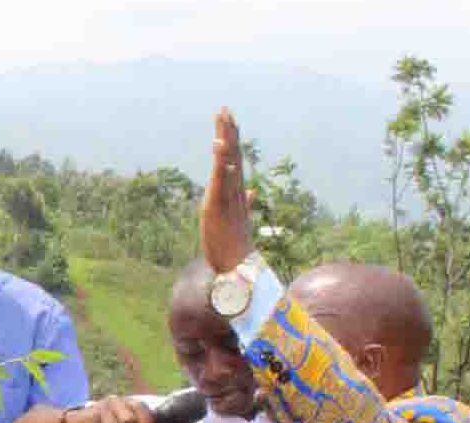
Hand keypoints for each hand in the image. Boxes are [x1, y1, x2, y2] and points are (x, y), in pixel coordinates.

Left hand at [200, 107, 253, 273]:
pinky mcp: (217, 204)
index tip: (230, 121)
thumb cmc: (237, 245)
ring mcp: (228, 197)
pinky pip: (220, 178)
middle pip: (234, 155)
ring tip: (223, 118)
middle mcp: (235, 191)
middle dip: (230, 132)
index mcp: (238, 193)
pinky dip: (219, 161)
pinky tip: (218, 144)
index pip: (235, 161)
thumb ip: (246, 203)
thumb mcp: (239, 219)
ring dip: (226, 139)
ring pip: (228, 162)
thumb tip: (252, 192)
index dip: (233, 141)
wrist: (239, 266)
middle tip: (225, 110)